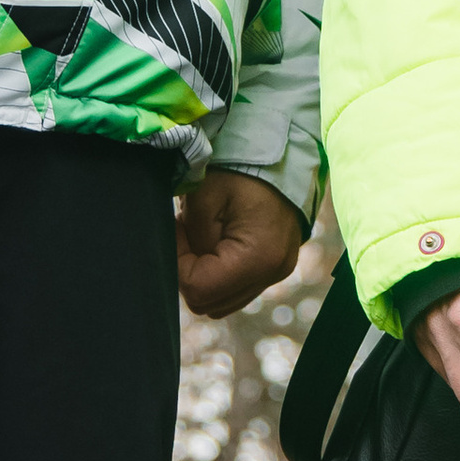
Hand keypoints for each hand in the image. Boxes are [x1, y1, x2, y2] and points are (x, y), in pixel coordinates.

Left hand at [177, 171, 305, 319]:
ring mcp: (276, 274)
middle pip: (209, 303)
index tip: (178, 230)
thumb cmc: (242, 171)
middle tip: (186, 233)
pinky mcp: (275, 269)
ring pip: (221, 302)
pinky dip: (220, 274)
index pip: (199, 289)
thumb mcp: (204, 198)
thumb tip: (182, 266)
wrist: (281, 157)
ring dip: (204, 276)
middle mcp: (272, 273)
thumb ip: (191, 240)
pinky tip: (217, 242)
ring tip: (201, 237)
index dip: (178, 264)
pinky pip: (236, 289)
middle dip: (189, 272)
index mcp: (258, 258)